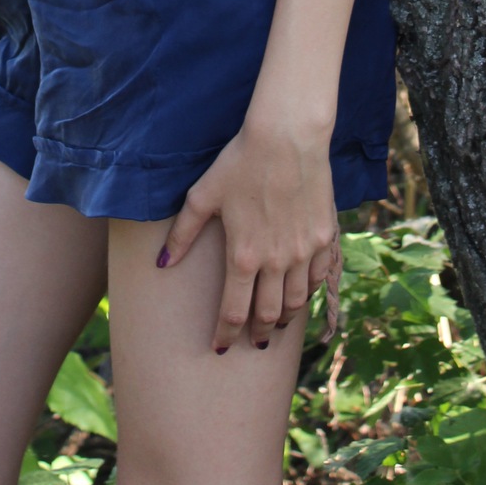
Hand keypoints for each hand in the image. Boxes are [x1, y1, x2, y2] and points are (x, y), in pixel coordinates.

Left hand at [158, 116, 338, 350]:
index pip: (233, 312)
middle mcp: (276, 261)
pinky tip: (302, 293)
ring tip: (278, 323)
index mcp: (243, 256)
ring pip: (297, 301)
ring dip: (286, 318)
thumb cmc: (240, 162)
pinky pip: (319, 277)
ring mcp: (304, 251)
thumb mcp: (203, 195)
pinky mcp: (324, 237)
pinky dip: (309, 292)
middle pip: (268, 314)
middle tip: (253, 341)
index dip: (226, 334)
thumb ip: (182, 234)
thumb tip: (161, 265)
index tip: (220, 347)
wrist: (287, 137)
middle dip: (259, 333)